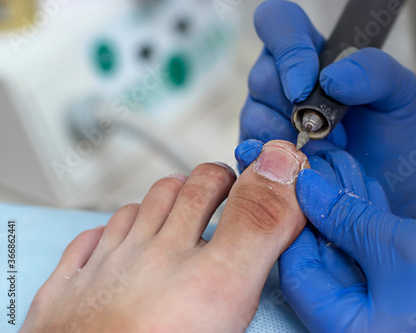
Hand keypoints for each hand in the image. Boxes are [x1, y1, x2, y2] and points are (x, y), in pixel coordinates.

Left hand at [22, 141, 308, 332]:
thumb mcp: (227, 289)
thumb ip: (257, 229)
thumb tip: (282, 169)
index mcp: (193, 264)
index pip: (225, 193)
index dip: (247, 179)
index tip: (260, 177)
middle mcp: (145, 256)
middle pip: (177, 193)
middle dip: (206, 182)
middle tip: (222, 186)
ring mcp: (102, 272)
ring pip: (133, 213)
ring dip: (157, 202)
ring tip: (174, 208)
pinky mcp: (65, 295)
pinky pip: (85, 246)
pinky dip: (104, 235)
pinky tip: (113, 243)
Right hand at [240, 0, 415, 222]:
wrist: (396, 189)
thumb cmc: (394, 135)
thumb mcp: (400, 92)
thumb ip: (373, 70)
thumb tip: (330, 78)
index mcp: (312, 55)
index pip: (279, 24)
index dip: (287, 48)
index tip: (305, 86)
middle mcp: (282, 85)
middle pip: (261, 76)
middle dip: (290, 106)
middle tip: (323, 131)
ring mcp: (268, 121)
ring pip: (253, 117)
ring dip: (284, 139)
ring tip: (320, 155)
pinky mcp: (263, 157)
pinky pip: (252, 154)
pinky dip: (275, 164)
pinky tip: (301, 171)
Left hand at [281, 162, 415, 332]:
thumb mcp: (398, 246)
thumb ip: (345, 219)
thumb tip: (307, 190)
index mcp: (350, 332)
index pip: (299, 277)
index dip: (295, 229)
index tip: (296, 191)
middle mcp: (361, 326)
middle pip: (322, 263)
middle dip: (323, 214)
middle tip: (319, 174)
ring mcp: (382, 309)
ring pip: (347, 254)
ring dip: (345, 213)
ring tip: (340, 171)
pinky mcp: (400, 291)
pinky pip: (371, 256)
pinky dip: (367, 224)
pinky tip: (362, 191)